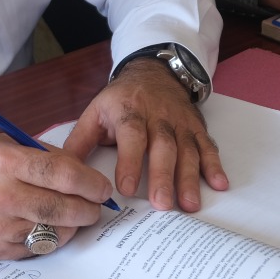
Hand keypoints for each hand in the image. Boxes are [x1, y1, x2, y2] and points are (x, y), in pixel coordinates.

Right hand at [0, 136, 110, 259]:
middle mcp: (2, 195)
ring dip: (71, 226)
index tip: (103, 188)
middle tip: (96, 208)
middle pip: (63, 207)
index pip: (63, 174)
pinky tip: (48, 228)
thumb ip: (40, 156)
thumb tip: (81, 170)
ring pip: (53, 232)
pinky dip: (48, 238)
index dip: (91, 183)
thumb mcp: (1, 145)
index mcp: (6, 161)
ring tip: (74, 218)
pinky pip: (34, 248)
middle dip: (88, 209)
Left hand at [61, 61, 227, 212]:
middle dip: (163, 176)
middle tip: (162, 205)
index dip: (130, 161)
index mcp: (129, 112)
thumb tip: (60, 172)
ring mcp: (180, 123)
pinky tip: (219, 184)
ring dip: (190, 177)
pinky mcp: (196, 128)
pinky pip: (207, 146)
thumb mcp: (96, 112)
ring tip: (190, 204)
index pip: (131, 135)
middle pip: (163, 146)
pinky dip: (215, 165)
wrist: (153, 73)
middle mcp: (158, 117)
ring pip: (187, 150)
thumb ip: (80, 142)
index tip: (126, 188)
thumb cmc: (121, 100)